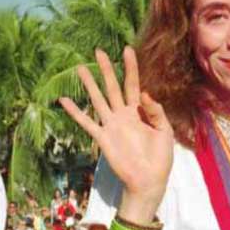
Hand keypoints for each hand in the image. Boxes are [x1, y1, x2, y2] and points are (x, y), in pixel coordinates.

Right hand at [59, 46, 173, 220]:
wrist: (149, 180)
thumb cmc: (160, 157)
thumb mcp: (165, 131)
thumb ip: (155, 111)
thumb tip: (145, 93)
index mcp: (140, 111)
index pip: (134, 83)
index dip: (131, 67)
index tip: (127, 49)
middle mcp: (124, 114)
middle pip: (113, 86)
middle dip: (106, 69)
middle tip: (98, 51)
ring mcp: (112, 125)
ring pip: (98, 99)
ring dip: (89, 84)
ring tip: (80, 68)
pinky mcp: (103, 138)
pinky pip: (86, 122)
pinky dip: (75, 112)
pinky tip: (64, 100)